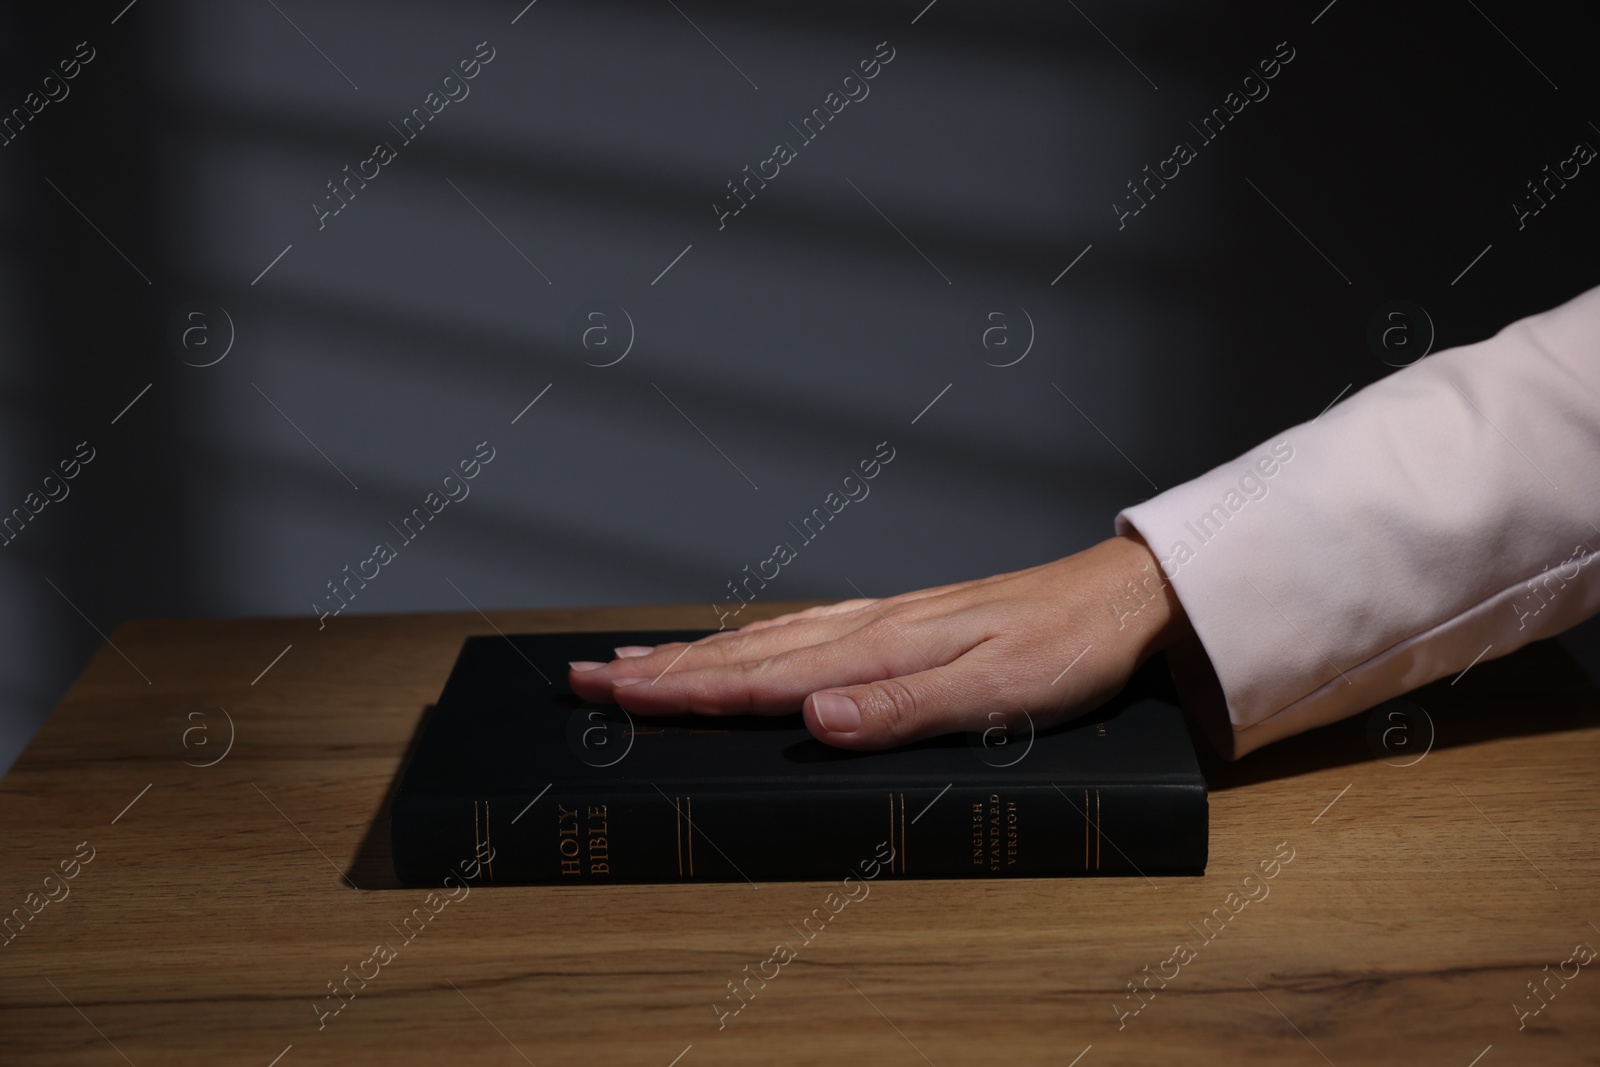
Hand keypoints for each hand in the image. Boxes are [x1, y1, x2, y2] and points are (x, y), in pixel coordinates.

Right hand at [566, 535, 1189, 749]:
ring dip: (695, 654)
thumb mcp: (993, 692)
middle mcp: (867, 628)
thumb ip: (900, 709)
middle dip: (661, 671)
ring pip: (766, 638)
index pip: (761, 677)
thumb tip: (814, 721)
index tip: (613, 696)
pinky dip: (752, 641)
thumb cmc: (1062, 650)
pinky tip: (740, 645)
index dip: (683, 690)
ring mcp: (881, 621)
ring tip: (634, 662)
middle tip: (585, 678)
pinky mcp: (900, 622)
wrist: (1116, 599)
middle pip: (743, 652)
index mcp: (879, 648)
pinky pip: (804, 631)